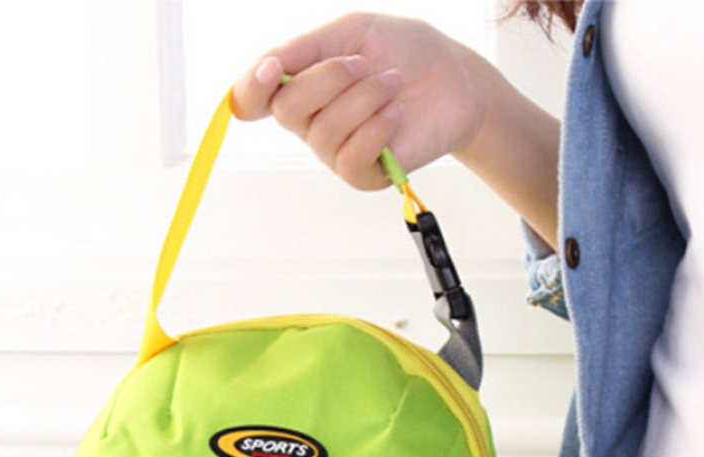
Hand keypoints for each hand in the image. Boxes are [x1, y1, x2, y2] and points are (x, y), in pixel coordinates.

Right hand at [231, 13, 489, 189]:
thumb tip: (269, 64)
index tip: (273, 69)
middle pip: (286, 112)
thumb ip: (307, 49)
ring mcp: (336, 152)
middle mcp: (310, 122)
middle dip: (327, 80)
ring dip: (362, 100)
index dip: (251, 89)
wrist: (452, 80)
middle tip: (365, 64)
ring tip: (392, 84)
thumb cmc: (401, 52)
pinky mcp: (365, 175)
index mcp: (299, 86)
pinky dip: (374, 131)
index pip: (251, 100)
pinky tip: (394, 114)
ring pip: (323, 133)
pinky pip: (351, 160)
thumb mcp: (352, 32)